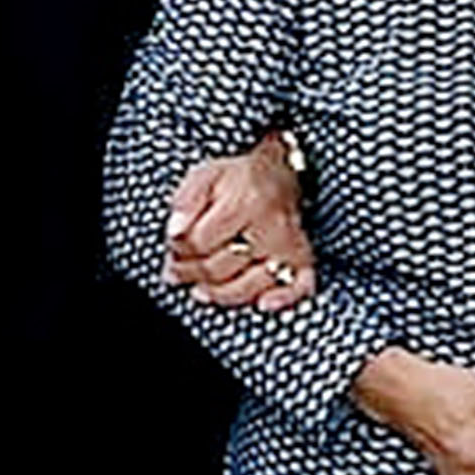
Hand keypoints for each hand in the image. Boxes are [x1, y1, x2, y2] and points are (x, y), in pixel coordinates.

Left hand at [165, 135, 312, 310]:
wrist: (278, 171)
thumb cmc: (237, 177)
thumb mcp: (203, 176)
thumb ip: (184, 202)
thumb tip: (174, 233)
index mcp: (244, 202)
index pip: (200, 242)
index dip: (178, 250)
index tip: (171, 249)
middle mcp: (271, 226)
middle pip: (220, 267)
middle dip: (191, 273)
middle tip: (176, 271)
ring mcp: (289, 245)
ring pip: (249, 285)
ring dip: (219, 294)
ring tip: (199, 290)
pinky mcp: (304, 257)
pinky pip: (299, 286)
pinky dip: (282, 299)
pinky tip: (263, 304)